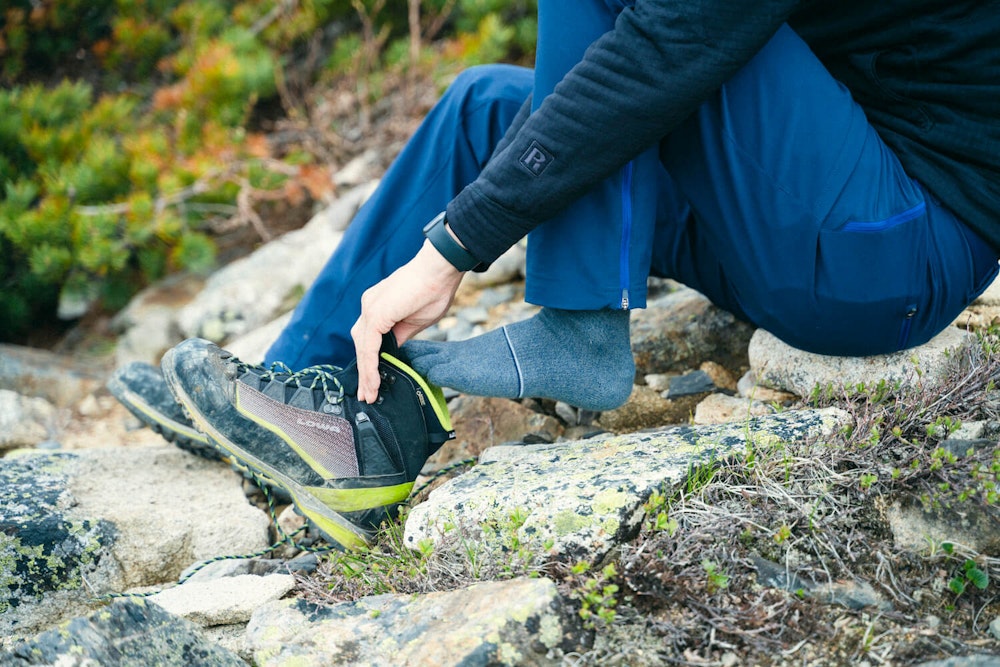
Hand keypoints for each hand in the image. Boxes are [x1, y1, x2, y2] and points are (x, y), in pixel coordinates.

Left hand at [351, 240, 463, 402]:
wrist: (440, 269)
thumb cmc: (435, 289)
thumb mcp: (416, 321)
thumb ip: (402, 335)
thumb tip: (394, 351)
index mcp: (377, 306)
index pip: (368, 339)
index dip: (369, 362)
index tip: (372, 383)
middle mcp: (369, 306)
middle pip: (361, 344)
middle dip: (363, 371)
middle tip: (366, 395)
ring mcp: (370, 308)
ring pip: (362, 348)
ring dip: (366, 373)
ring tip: (370, 394)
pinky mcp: (375, 313)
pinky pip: (368, 346)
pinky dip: (370, 366)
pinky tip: (374, 382)